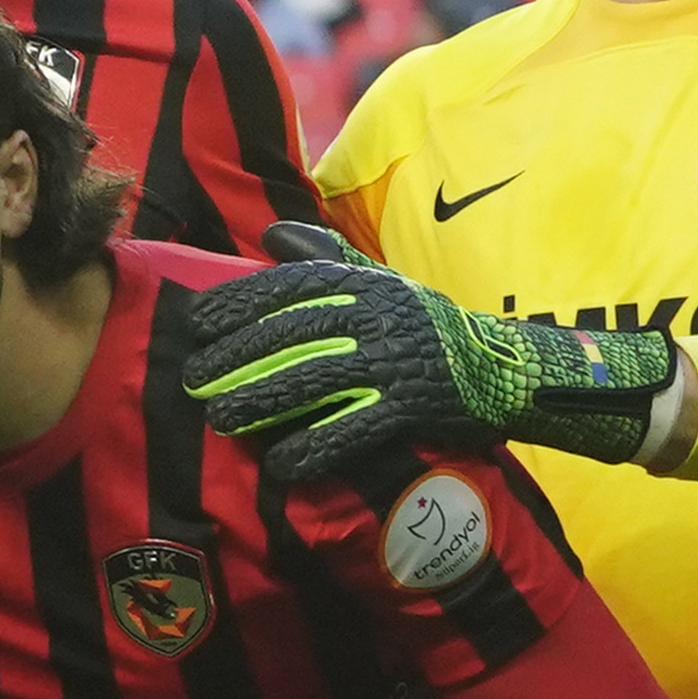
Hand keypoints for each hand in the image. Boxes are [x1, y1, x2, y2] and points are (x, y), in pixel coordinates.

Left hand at [176, 246, 682, 495]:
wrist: (505, 368)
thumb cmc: (427, 326)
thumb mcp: (380, 284)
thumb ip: (326, 258)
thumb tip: (271, 233)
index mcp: (366, 283)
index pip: (292, 286)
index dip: (241, 302)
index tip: (197, 322)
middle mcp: (379, 315)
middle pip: (295, 333)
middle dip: (238, 356)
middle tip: (192, 380)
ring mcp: (398, 360)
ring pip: (317, 378)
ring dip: (263, 401)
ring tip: (220, 420)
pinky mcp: (416, 406)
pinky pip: (356, 427)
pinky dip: (316, 447)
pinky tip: (281, 465)